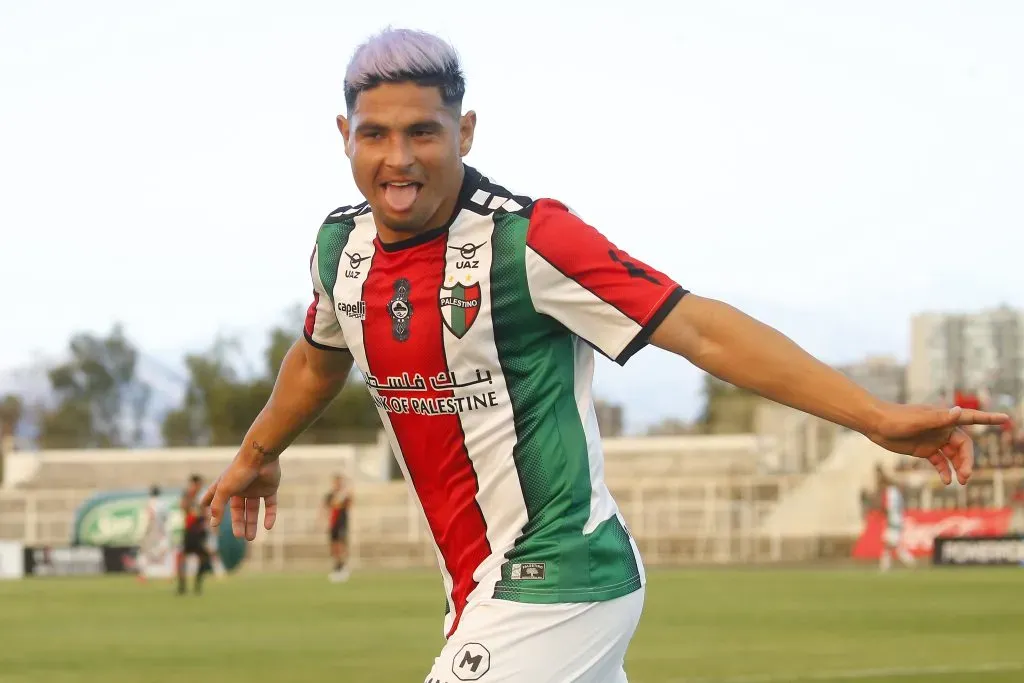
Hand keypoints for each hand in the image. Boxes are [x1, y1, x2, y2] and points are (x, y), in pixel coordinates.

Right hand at [201, 455, 281, 540]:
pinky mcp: (270, 488)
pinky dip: (270, 515)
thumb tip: (212, 523)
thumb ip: (217, 506)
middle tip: (240, 536)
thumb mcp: (224, 490)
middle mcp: (241, 487)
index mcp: (227, 485)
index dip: (209, 501)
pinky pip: (270, 504)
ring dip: (252, 523)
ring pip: (254, 509)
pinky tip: (268, 527)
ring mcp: (256, 488)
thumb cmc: (239, 471)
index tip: (202, 506)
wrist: (260, 457)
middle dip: (238, 523)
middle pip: (238, 509)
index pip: (215, 495)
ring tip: (250, 537)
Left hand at [866, 404, 1009, 484]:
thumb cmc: (896, 418)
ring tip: (960, 481)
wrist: (876, 424)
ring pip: (954, 455)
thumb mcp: (918, 420)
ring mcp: (934, 439)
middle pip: (964, 446)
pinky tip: (947, 481)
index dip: (989, 418)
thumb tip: (958, 411)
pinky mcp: (924, 449)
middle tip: (966, 475)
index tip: (1005, 419)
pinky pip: (940, 462)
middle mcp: (943, 428)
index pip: (971, 418)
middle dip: (968, 460)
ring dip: (959, 467)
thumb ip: (938, 418)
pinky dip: (945, 470)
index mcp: (944, 417)